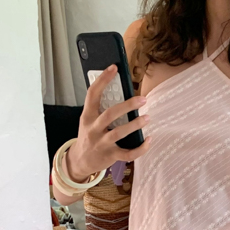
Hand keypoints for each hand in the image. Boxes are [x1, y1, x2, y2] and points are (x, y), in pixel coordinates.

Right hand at [65, 65, 150, 181]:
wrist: (80, 161)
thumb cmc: (89, 136)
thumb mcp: (88, 120)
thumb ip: (99, 108)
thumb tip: (117, 89)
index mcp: (87, 116)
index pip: (93, 94)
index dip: (103, 80)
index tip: (114, 68)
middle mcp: (93, 129)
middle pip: (110, 114)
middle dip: (127, 106)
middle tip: (142, 99)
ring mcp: (102, 143)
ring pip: (119, 133)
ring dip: (134, 125)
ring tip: (147, 118)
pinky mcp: (110, 156)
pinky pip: (127, 154)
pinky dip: (140, 148)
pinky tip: (149, 140)